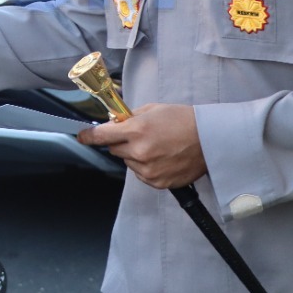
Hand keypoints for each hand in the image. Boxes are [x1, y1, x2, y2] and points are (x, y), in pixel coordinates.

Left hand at [77, 103, 205, 189]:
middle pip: (114, 150)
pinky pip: (141, 174)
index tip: (82, 136)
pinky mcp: (157, 182)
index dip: (89, 136)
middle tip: (140, 135)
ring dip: (135, 155)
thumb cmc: (184, 120)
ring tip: (158, 146)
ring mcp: (148, 170)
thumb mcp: (153, 110)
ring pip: (128, 162)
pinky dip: (147, 167)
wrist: (210, 139)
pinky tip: (163, 157)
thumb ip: (130, 118)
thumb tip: (113, 123)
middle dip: (122, 142)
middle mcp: (140, 152)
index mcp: (137, 131)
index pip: (101, 136)